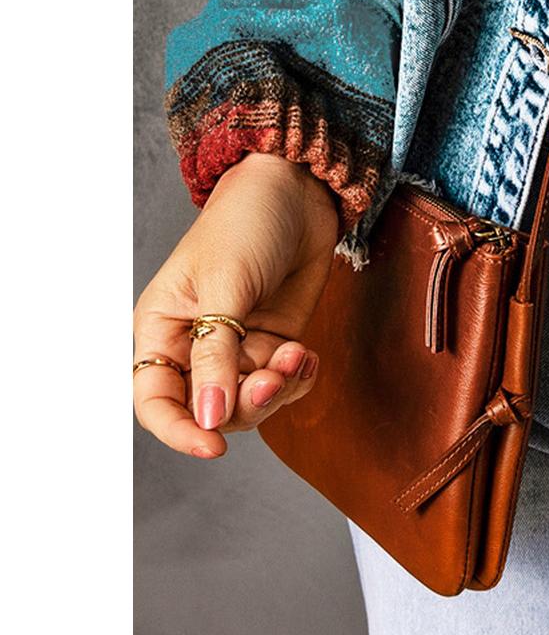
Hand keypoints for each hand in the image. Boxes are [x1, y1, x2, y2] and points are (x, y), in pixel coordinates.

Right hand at [132, 153, 340, 459]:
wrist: (298, 188)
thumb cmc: (246, 223)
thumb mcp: (225, 286)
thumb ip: (215, 354)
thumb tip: (208, 418)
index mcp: (161, 329)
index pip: (156, 401)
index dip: (179, 431)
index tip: (213, 446)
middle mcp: (195, 345)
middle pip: (208, 411)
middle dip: (243, 406)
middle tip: (272, 380)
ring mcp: (238, 346)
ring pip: (249, 403)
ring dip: (276, 391)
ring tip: (295, 357)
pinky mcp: (275, 340)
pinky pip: (282, 383)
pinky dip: (297, 379)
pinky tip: (307, 356)